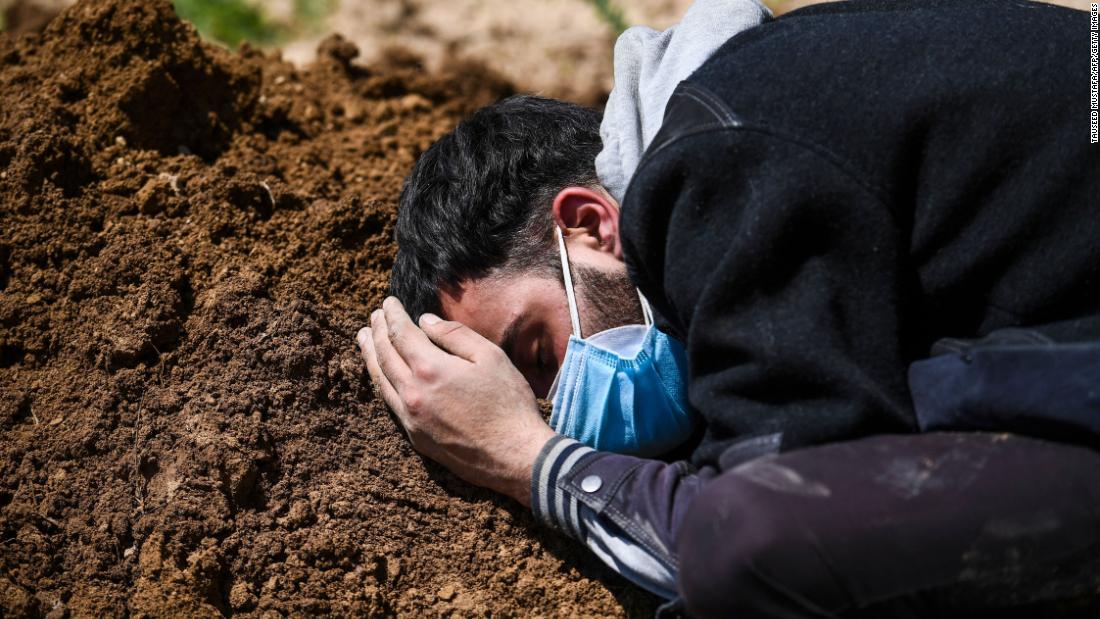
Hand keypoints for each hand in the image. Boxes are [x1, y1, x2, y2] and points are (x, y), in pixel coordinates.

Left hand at [357, 297, 555, 505]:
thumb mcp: (490, 357)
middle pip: (385, 355)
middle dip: (377, 332)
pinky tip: (382, 375)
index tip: (388, 302)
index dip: (393, 315)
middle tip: (373, 316)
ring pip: (381, 380)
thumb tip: (425, 321)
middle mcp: (413, 393)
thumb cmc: (508, 404)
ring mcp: (411, 418)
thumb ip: (455, 335)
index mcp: (430, 369)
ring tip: (364, 339)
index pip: (401, 334)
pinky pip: (390, 403)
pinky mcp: (416, 437)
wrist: (514, 457)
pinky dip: (381, 382)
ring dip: (371, 356)